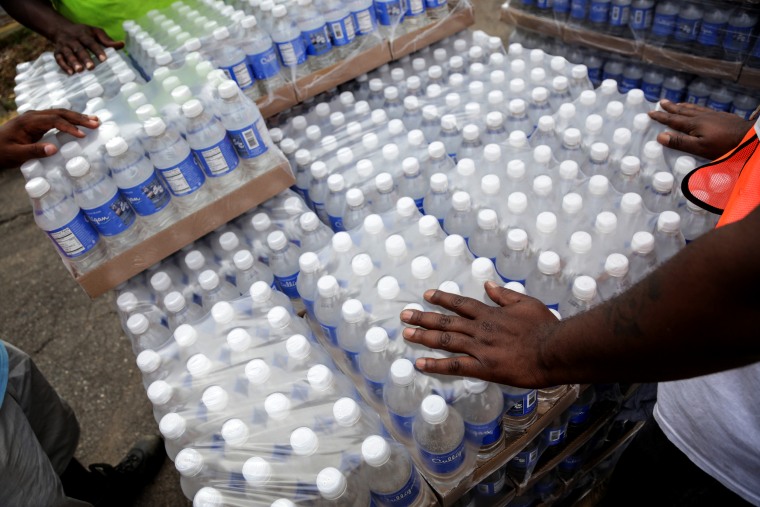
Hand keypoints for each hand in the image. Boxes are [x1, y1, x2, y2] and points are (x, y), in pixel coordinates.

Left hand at [0, 109, 99, 168]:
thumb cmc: (2, 152)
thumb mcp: (16, 154)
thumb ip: (34, 151)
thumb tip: (54, 149)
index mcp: (28, 121)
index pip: (53, 120)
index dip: (69, 127)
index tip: (82, 135)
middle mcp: (33, 116)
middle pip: (60, 113)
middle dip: (79, 118)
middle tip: (96, 123)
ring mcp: (36, 118)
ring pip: (60, 113)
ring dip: (77, 117)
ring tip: (95, 120)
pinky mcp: (38, 123)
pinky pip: (57, 118)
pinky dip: (71, 120)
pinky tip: (81, 123)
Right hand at [52, 23, 123, 73]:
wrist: (60, 28)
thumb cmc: (83, 33)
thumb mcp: (95, 32)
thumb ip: (107, 40)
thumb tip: (122, 44)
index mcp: (83, 34)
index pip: (91, 42)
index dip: (97, 50)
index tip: (104, 59)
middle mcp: (72, 39)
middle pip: (78, 49)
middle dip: (85, 58)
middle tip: (91, 68)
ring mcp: (64, 46)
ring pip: (67, 53)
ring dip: (73, 62)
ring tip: (80, 70)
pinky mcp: (57, 52)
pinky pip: (58, 59)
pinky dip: (63, 66)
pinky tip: (70, 73)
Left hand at [399, 281, 560, 387]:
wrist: (553, 350)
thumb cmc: (544, 327)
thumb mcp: (526, 303)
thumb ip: (505, 295)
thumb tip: (488, 285)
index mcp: (490, 313)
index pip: (460, 303)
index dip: (442, 299)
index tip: (426, 295)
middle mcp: (480, 329)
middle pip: (446, 321)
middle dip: (423, 317)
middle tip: (405, 314)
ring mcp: (479, 348)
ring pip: (445, 340)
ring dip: (424, 336)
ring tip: (406, 334)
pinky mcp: (483, 368)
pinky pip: (455, 366)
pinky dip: (436, 365)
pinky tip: (420, 364)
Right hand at [648, 99, 752, 160]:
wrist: (748, 136)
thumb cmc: (723, 145)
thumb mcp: (699, 147)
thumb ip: (680, 142)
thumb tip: (660, 136)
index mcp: (693, 124)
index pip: (673, 120)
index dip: (661, 117)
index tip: (650, 112)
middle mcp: (701, 117)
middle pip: (682, 110)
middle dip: (670, 107)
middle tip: (661, 102)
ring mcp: (712, 115)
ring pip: (693, 108)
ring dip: (682, 106)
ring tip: (676, 104)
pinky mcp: (721, 116)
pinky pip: (703, 109)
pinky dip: (695, 107)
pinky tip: (697, 109)